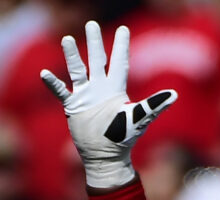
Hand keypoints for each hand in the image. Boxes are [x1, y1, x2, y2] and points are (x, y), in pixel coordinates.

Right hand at [41, 21, 177, 188]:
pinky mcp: (73, 107)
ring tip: (67, 38)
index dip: (121, 46)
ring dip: (72, 55)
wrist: (106, 156)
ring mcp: (86, 96)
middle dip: (94, 42)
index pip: (119, 62)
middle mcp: (100, 89)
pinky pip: (61, 92)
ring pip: (77, 70)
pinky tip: (45, 73)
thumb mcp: (139, 118)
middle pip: (97, 60)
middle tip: (91, 24)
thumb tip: (174, 95)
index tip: (123, 29)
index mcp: (116, 89)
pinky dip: (54, 84)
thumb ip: (154, 105)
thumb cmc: (124, 137)